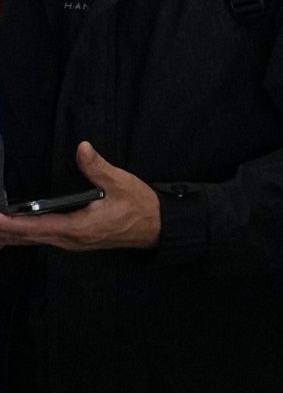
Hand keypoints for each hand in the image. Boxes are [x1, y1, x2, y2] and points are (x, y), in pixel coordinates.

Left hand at [0, 143, 161, 249]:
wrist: (157, 228)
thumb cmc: (139, 207)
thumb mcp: (120, 183)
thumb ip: (97, 167)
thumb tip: (82, 148)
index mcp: (77, 227)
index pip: (35, 226)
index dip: (10, 222)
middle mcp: (70, 240)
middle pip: (27, 237)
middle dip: (4, 230)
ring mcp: (72, 243)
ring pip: (33, 241)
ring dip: (11, 234)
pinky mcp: (75, 242)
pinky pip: (42, 241)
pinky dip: (23, 236)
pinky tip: (13, 233)